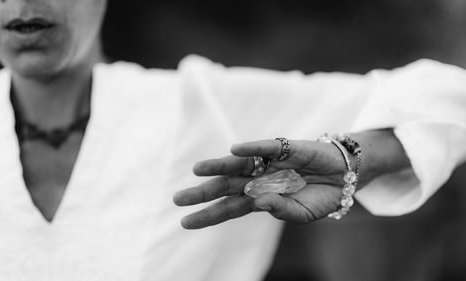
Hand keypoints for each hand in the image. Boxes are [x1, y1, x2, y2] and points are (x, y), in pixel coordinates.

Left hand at [173, 138, 354, 228]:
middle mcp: (259, 180)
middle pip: (225, 186)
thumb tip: (258, 203)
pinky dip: (252, 148)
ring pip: (238, 164)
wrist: (346, 177)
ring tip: (197, 170)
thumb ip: (281, 210)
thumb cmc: (321, 197)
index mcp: (260, 199)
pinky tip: (236, 150)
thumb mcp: (303, 214)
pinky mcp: (286, 148)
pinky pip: (267, 147)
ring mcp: (270, 164)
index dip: (208, 215)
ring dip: (219, 165)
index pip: (228, 208)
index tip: (185, 222)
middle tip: (178, 199)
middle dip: (202, 193)